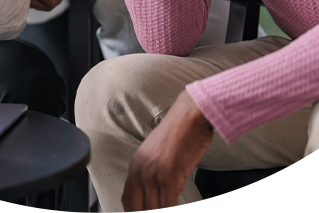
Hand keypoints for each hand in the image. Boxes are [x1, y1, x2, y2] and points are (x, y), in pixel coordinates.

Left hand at [123, 90, 213, 212]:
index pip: (127, 201)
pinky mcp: (168, 177)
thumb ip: (151, 174)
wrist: (190, 116)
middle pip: (138, 210)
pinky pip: (168, 208)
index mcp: (135, 165)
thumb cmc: (179, 134)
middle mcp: (139, 170)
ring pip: (153, 212)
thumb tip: (154, 197)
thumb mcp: (156, 154)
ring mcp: (152, 174)